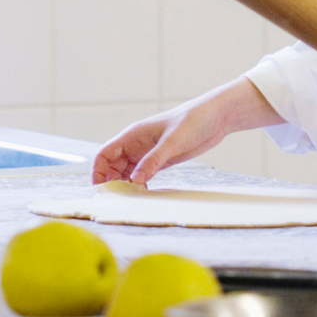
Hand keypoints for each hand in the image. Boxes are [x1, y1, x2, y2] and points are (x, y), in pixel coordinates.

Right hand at [92, 78, 279, 185]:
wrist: (217, 117)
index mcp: (133, 135)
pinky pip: (144, 174)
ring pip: (128, 172)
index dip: (99, 171)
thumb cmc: (193, 120)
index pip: (105, 154)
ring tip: (131, 199)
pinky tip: (144, 193)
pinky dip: (140, 184)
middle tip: (118, 199)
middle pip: (113, 166)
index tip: (102, 188)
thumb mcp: (173, 141)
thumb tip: (135, 180)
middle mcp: (137, 144)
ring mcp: (149, 152)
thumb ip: (154, 160)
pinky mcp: (162, 159)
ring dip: (126, 184)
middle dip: (112, 182)